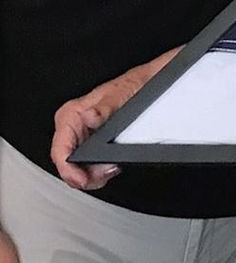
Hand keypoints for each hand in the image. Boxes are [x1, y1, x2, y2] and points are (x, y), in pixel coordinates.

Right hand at [50, 47, 178, 190]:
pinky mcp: (92, 144)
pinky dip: (100, 170)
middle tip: (106, 172)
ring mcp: (82, 137)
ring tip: (112, 167)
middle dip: (85, 174)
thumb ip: (104, 108)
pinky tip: (112, 165)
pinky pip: (90, 165)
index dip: (68, 170)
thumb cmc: (133, 84)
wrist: (149, 83)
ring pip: (78, 168)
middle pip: (68, 164)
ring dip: (94, 174)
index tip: (83, 179)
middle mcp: (73, 127)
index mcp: (71, 115)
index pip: (60, 151)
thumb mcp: (120, 94)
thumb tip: (90, 117)